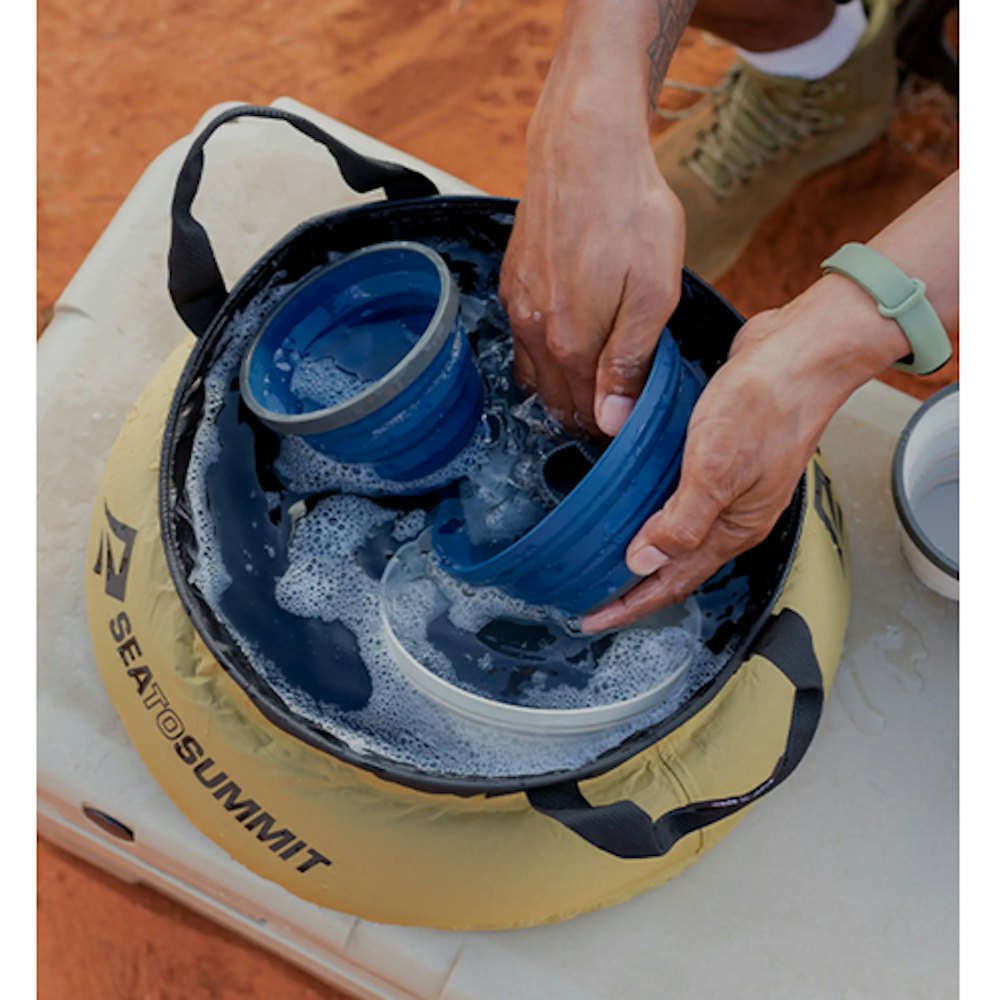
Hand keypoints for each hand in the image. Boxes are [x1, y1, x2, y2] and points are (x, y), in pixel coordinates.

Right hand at [499, 104, 685, 435]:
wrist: (585, 148)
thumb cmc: (629, 213)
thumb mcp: (652, 293)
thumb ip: (630, 362)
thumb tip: (612, 421)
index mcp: (572, 344)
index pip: (588, 414)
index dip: (612, 425)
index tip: (634, 421)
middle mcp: (536, 334)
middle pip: (557, 402)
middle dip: (586, 415)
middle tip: (619, 409)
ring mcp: (519, 309)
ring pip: (535, 378)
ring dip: (561, 392)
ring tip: (595, 385)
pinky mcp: (512, 285)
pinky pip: (522, 344)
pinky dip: (542, 360)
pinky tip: (566, 348)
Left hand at [579, 286, 872, 632]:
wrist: (804, 352)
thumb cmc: (768, 405)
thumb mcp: (716, 470)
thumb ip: (681, 523)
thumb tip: (643, 563)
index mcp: (734, 528)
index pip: (673, 583)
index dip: (631, 605)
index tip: (593, 619)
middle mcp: (732, 514)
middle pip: (675, 566)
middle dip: (633, 587)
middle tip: (592, 597)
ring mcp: (729, 485)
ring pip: (678, 531)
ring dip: (643, 548)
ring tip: (606, 556)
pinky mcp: (722, 455)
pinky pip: (681, 495)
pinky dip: (654, 507)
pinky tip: (635, 498)